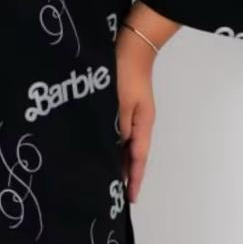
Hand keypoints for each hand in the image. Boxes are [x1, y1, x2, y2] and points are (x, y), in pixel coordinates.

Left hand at [115, 25, 156, 202]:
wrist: (132, 43)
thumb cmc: (125, 72)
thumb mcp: (121, 102)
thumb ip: (118, 127)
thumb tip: (116, 147)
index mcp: (143, 124)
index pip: (138, 158)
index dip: (133, 178)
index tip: (129, 199)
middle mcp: (140, 121)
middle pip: (132, 152)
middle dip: (124, 172)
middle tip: (111, 192)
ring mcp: (132, 111)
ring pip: (124, 141)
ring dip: (116, 156)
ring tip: (103, 173)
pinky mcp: (123, 102)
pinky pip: (119, 128)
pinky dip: (111, 139)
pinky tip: (99, 142)